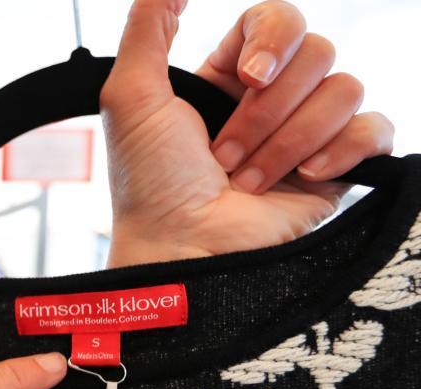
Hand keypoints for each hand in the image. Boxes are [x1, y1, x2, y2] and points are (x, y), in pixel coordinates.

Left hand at [102, 0, 394, 267]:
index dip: (272, 38)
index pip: (276, 19)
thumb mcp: (130, 95)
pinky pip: (376, 128)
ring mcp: (307, 134)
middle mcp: (271, 100)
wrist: (182, 249)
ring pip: (343, 90)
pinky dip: (341, 150)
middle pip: (317, 52)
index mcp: (227, 77)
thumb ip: (147, 26)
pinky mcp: (338, 169)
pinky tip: (303, 177)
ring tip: (249, 180)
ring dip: (288, 140)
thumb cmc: (151, 182)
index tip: (246, 75)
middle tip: (225, 154)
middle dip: (267, 110)